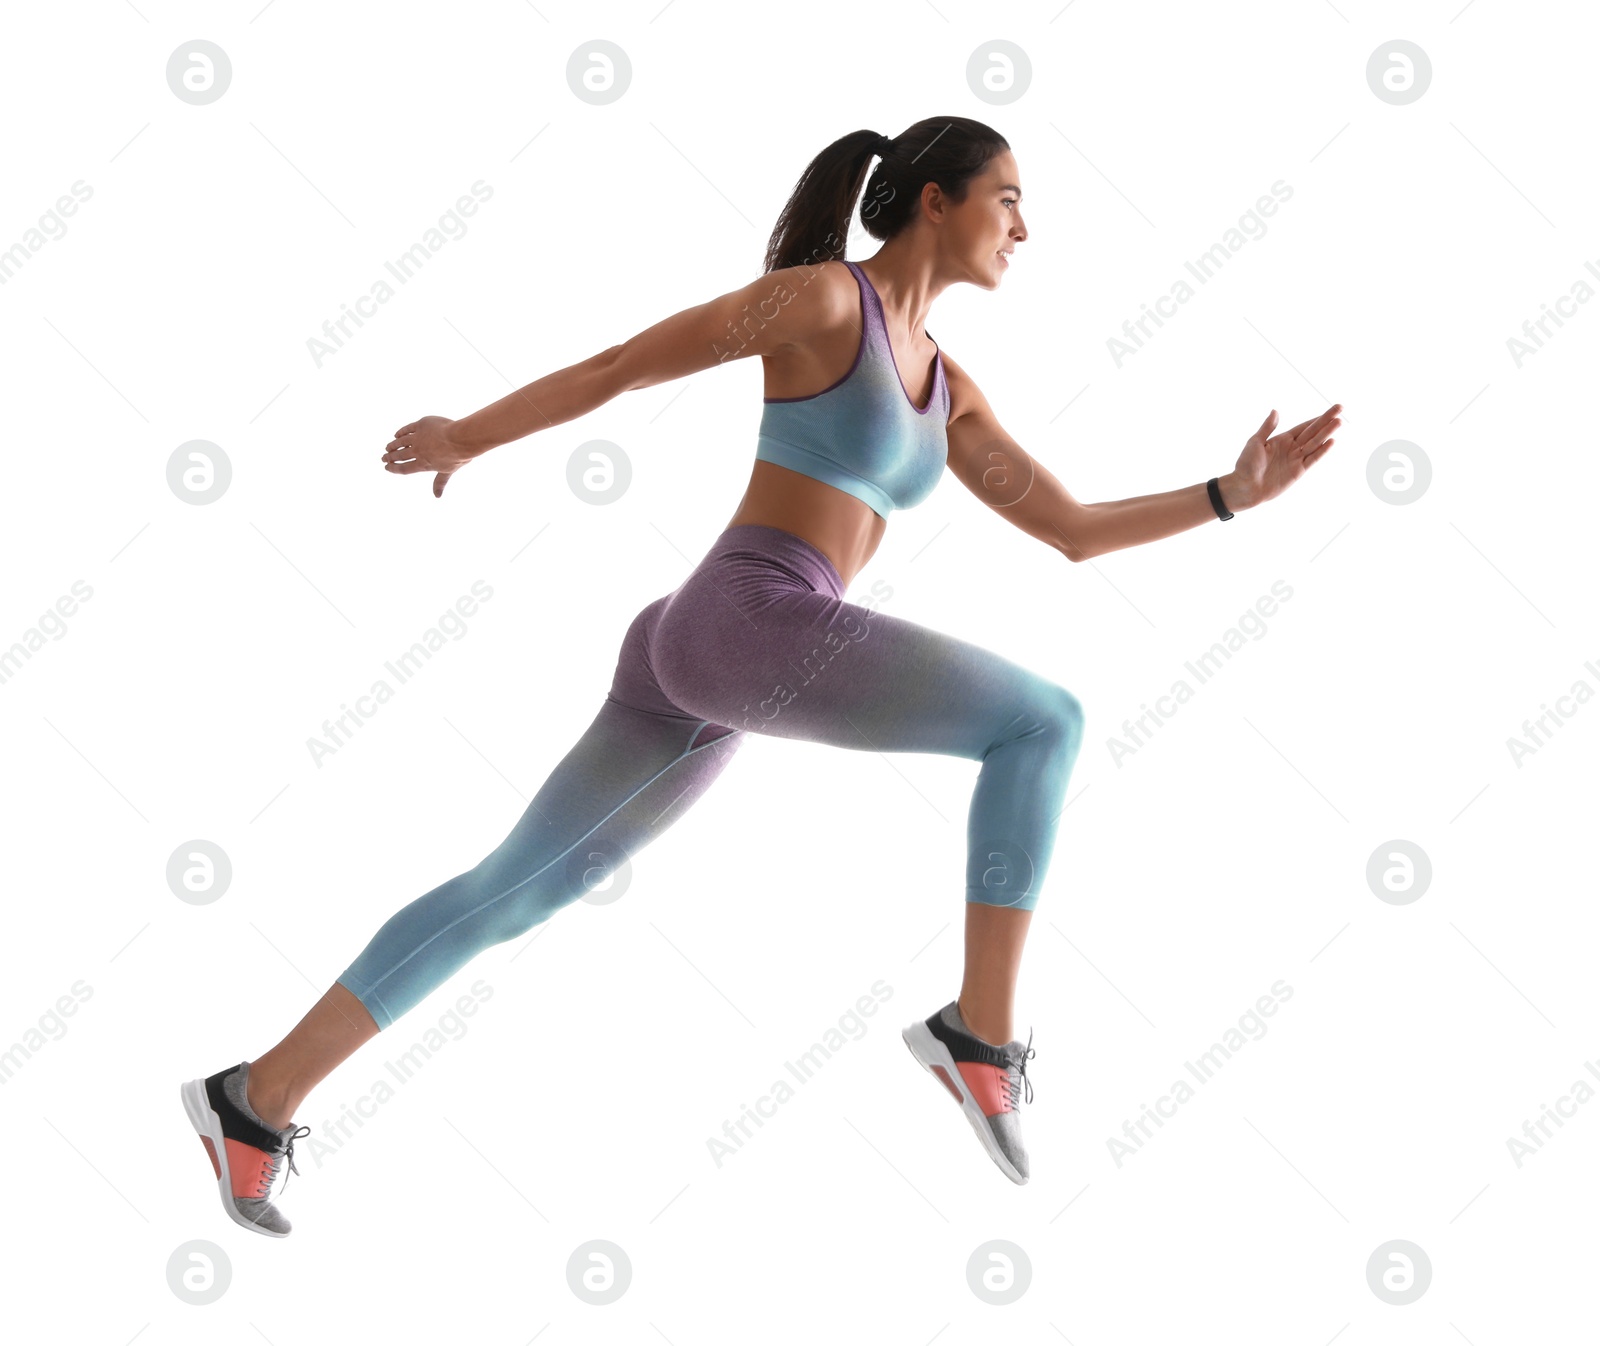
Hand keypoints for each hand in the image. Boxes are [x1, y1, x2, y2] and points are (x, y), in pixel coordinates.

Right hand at [382, 416, 472, 497]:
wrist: (460, 438)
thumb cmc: (457, 457)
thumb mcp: (448, 471)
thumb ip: (439, 482)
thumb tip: (437, 496)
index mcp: (423, 464)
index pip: (404, 468)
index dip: (394, 469)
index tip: (387, 468)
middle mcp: (418, 451)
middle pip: (400, 455)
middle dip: (390, 457)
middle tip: (383, 458)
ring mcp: (419, 437)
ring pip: (401, 442)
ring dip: (393, 445)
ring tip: (387, 447)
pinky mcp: (422, 424)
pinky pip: (407, 429)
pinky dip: (400, 432)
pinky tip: (396, 435)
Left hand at [1225, 403, 1341, 510]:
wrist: (1245, 487)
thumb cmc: (1246, 465)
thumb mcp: (1255, 442)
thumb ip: (1267, 427)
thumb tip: (1275, 411)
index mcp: (1282, 439)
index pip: (1304, 426)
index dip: (1318, 418)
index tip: (1332, 409)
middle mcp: (1292, 448)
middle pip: (1313, 432)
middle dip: (1327, 421)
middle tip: (1340, 408)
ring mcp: (1296, 460)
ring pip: (1315, 444)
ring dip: (1327, 433)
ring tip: (1339, 422)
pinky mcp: (1298, 472)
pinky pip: (1312, 460)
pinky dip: (1322, 451)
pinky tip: (1331, 442)